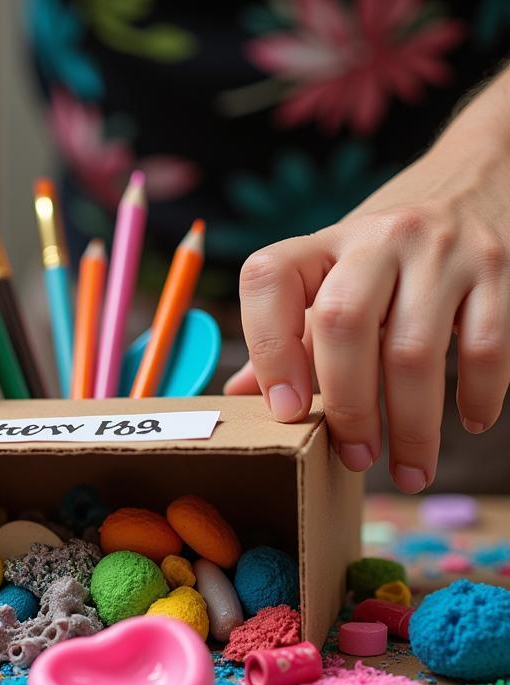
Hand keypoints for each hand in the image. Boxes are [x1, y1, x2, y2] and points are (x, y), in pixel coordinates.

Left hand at [226, 114, 509, 492]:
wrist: (475, 176)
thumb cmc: (384, 253)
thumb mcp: (331, 276)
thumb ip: (289, 334)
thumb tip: (238, 395)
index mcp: (320, 245)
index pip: (269, 280)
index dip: (266, 349)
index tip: (285, 412)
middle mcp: (377, 240)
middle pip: (343, 325)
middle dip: (346, 406)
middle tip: (353, 458)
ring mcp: (441, 251)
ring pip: (415, 350)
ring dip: (410, 425)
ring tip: (409, 470)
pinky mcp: (498, 268)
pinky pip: (487, 344)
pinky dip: (478, 393)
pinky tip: (471, 422)